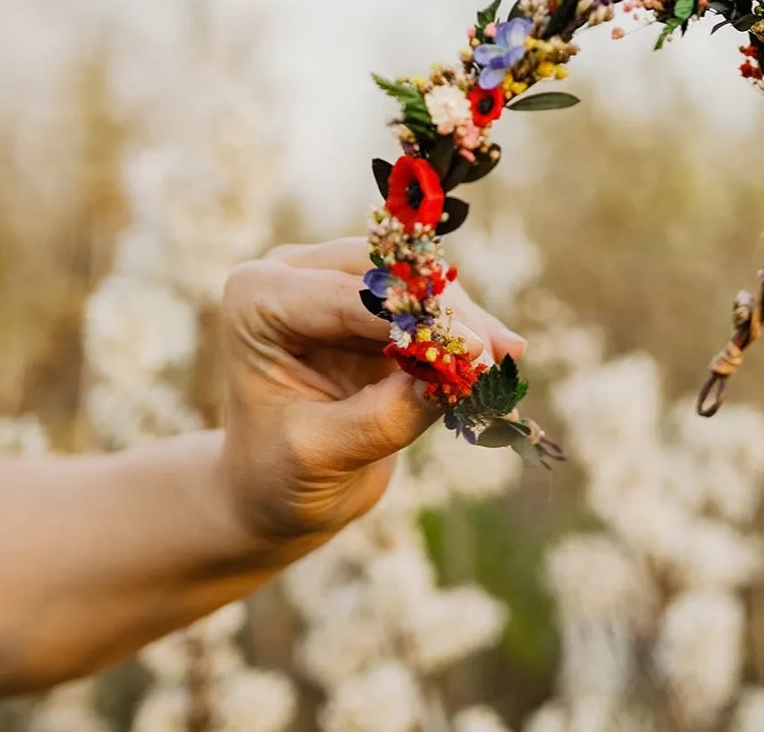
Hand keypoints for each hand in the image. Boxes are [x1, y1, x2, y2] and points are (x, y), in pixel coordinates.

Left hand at [218, 238, 524, 547]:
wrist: (273, 490)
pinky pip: (429, 303)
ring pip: (417, 281)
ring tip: (507, 356)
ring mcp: (332, 282)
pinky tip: (504, 351)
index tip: (473, 352)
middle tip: (495, 355)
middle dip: (445, 312)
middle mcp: (291, 274)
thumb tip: (453, 379)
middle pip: (387, 272)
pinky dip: (463, 329)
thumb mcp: (320, 454)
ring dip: (463, 319)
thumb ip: (381, 417)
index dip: (415, 320)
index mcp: (257, 299)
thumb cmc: (277, 476)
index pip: (348, 295)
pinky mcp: (371, 302)